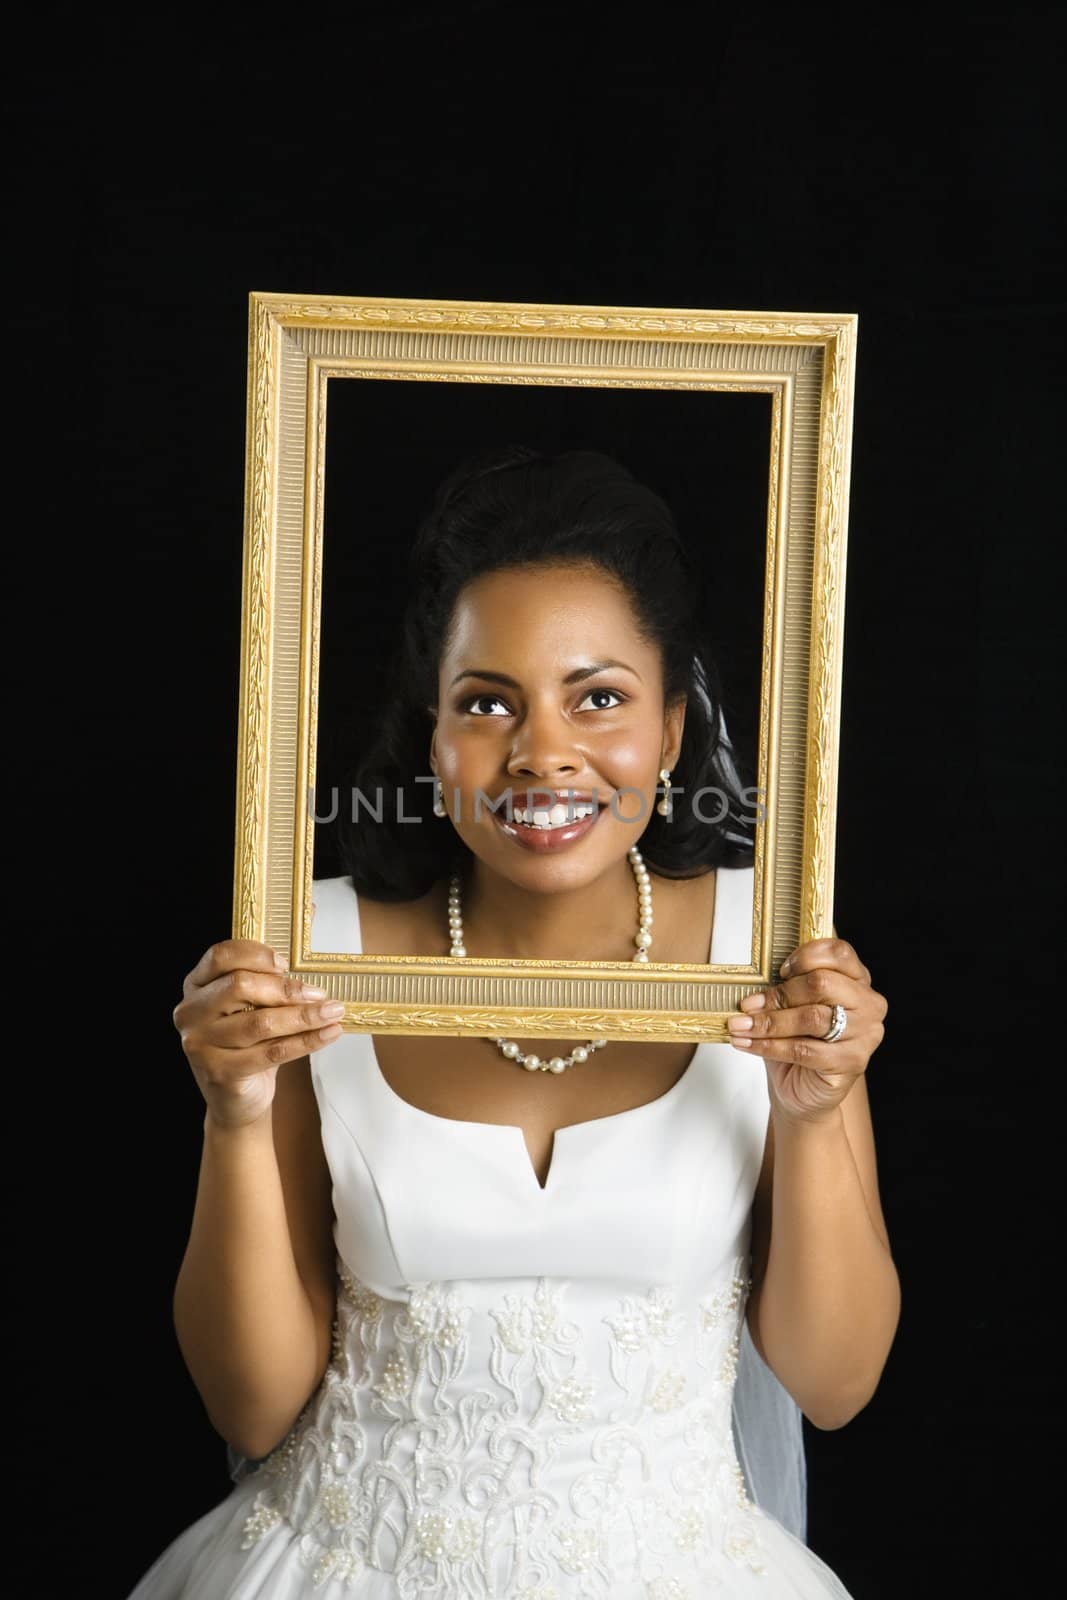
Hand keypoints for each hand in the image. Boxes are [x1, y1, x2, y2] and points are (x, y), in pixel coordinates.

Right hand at [172, 939, 346, 1128]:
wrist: (236, 1100)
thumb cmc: (250, 1042)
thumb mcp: (257, 1002)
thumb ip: (277, 962)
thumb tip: (313, 909)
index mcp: (196, 985)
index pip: (220, 956)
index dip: (256, 954)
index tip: (287, 962)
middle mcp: (190, 1012)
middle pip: (239, 986)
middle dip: (286, 988)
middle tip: (320, 994)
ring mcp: (200, 1044)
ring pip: (260, 1022)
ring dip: (304, 1016)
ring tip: (333, 1012)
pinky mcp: (219, 1072)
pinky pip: (272, 1051)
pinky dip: (307, 1041)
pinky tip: (329, 1033)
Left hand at [726, 937, 887, 1122]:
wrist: (803, 1090)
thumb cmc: (798, 1041)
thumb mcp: (791, 1006)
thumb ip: (785, 986)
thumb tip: (751, 980)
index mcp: (857, 979)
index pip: (839, 953)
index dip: (805, 957)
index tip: (779, 971)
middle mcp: (868, 1003)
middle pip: (822, 983)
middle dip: (779, 994)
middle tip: (747, 1005)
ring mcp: (865, 1034)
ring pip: (811, 1017)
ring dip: (768, 1022)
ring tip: (739, 1025)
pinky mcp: (852, 1062)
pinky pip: (804, 1049)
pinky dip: (769, 1046)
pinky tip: (746, 1044)